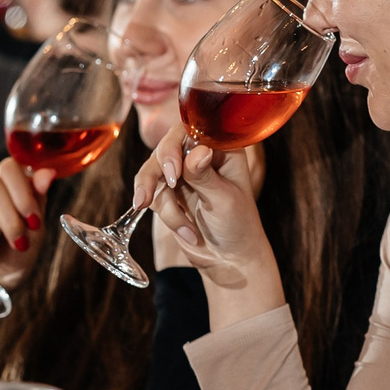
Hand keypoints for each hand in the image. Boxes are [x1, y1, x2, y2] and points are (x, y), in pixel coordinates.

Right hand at [136, 126, 283, 326]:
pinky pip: (152, 194)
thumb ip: (205, 176)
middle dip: (161, 167)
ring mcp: (182, 175)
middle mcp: (200, 156)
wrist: (230, 259)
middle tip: (169, 185)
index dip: (177, 144)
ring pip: (152, 170)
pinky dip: (167, 214)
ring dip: (159, 196)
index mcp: (222, 149)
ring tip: (173, 219)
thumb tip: (197, 152)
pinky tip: (187, 232)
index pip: (194, 130)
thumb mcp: (224, 200)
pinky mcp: (168, 194)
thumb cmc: (238, 225)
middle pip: (167, 146)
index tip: (175, 170)